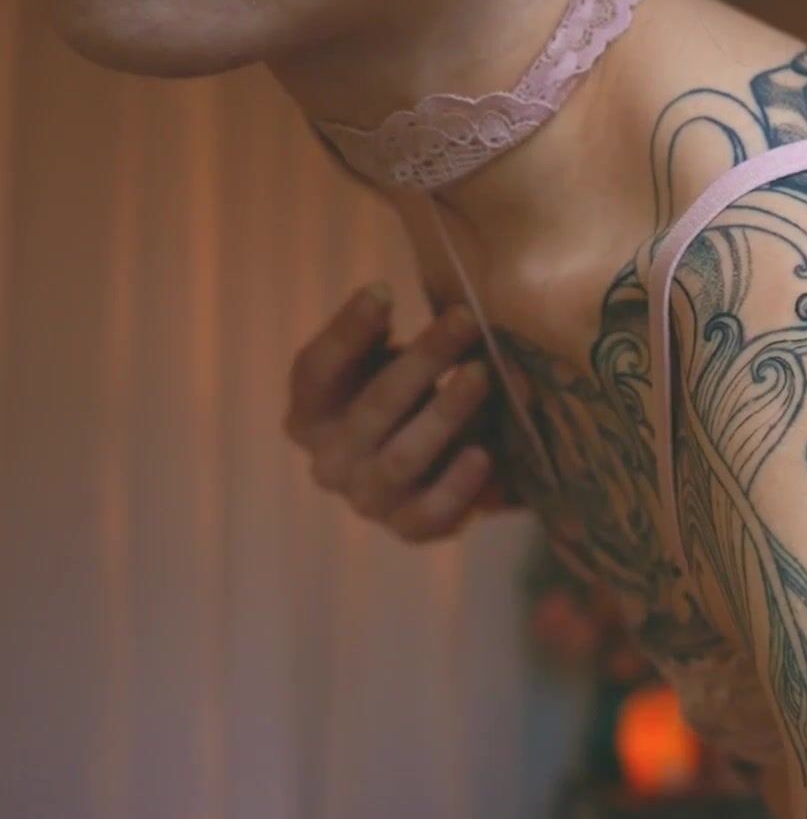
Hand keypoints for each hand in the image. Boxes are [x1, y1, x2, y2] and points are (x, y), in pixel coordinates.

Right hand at [282, 281, 507, 541]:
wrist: (435, 468)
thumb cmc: (405, 396)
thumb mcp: (382, 361)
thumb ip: (374, 335)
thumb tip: (380, 295)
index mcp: (309, 412)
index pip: (316, 370)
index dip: (347, 331)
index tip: (383, 290)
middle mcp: (327, 461)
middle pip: (373, 407)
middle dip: (422, 359)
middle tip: (465, 319)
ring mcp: (366, 500)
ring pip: (402, 457)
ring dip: (444, 413)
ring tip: (482, 374)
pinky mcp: (407, 528)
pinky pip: (430, 513)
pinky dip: (457, 485)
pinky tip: (483, 453)